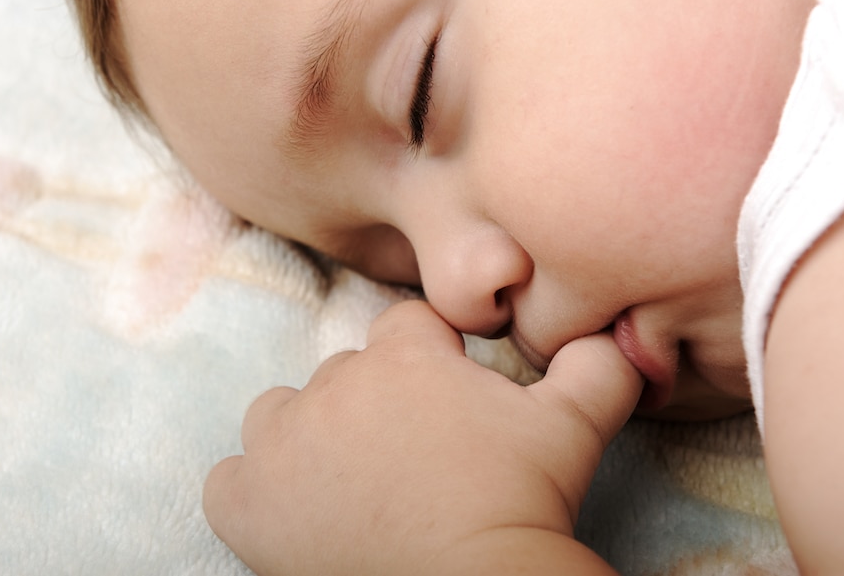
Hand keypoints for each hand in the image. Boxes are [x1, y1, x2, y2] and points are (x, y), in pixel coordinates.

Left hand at [204, 300, 642, 575]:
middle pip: (348, 373)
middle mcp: (333, 385)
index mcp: (403, 357)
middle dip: (377, 402)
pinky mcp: (244, 503)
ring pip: (283, 413)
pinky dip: (256, 492)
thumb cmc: (522, 504)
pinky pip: (231, 478)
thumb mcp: (575, 426)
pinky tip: (297, 516)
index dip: (432, 359)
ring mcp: (282, 444)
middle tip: (415, 458)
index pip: (407, 327)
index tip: (450, 402)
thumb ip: (593, 364)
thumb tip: (612, 331)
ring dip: (310, 436)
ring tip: (354, 484)